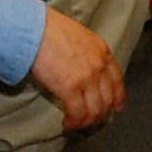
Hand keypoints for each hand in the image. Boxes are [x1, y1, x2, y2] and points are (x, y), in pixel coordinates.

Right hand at [27, 7, 127, 131]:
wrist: (34, 28)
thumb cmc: (48, 29)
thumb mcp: (78, 36)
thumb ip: (86, 53)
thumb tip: (81, 68)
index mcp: (102, 51)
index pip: (117, 80)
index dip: (118, 98)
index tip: (116, 107)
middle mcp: (99, 65)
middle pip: (108, 99)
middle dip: (100, 114)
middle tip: (90, 120)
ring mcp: (86, 77)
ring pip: (95, 110)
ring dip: (86, 121)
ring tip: (76, 124)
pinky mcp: (70, 87)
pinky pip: (79, 113)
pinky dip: (75, 122)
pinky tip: (68, 122)